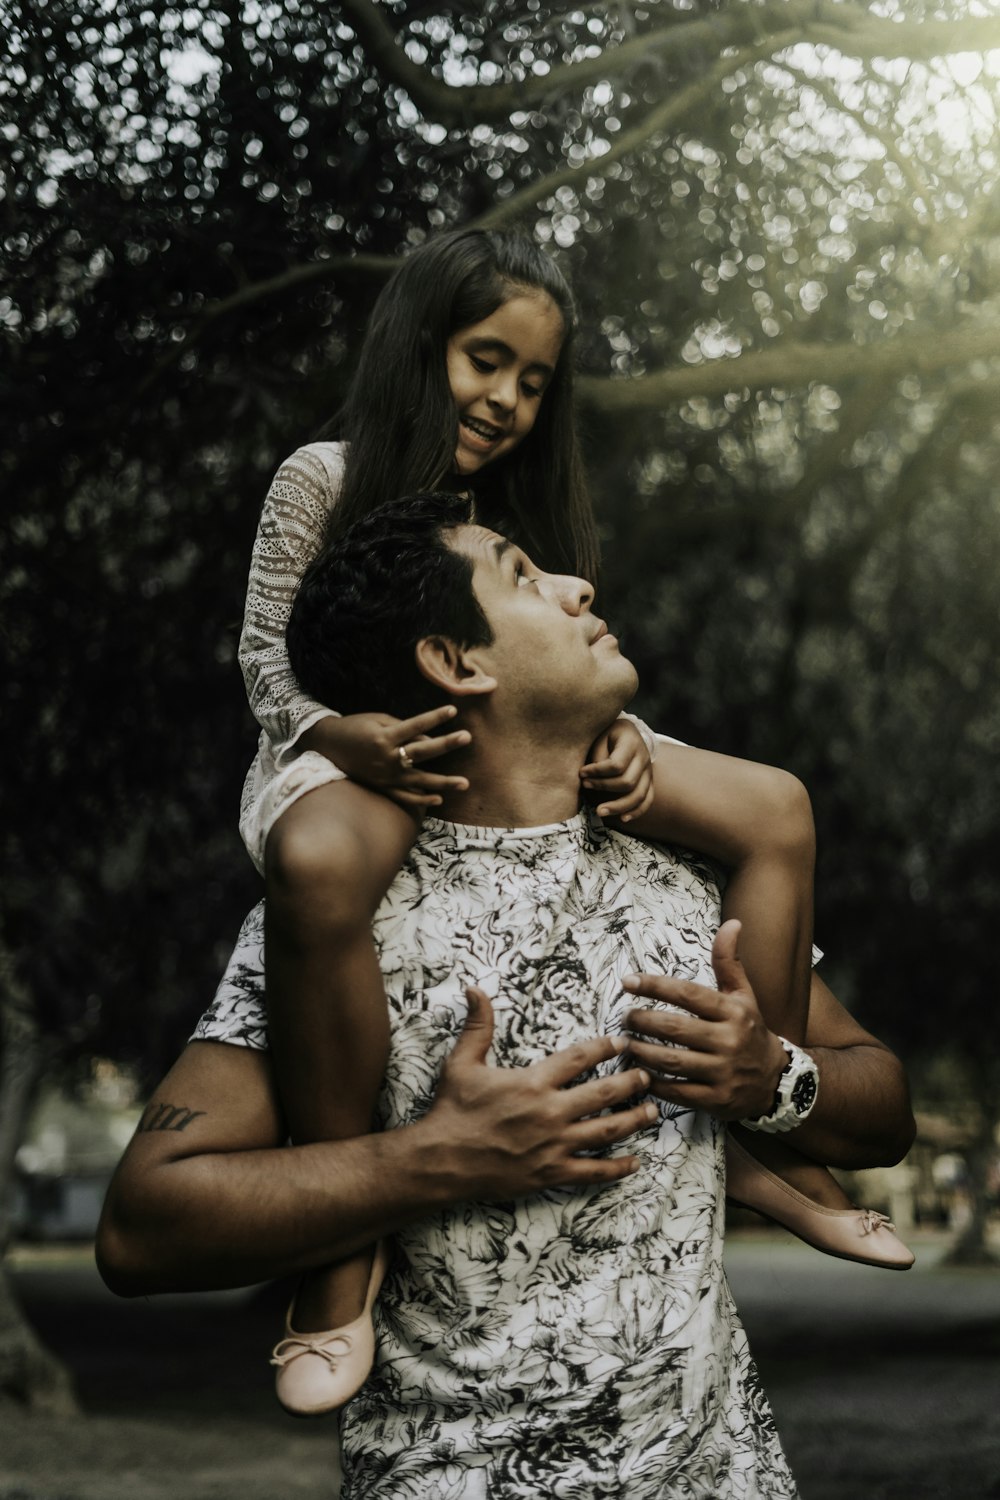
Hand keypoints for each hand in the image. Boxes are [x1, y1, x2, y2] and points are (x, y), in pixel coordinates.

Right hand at [302, 706, 471, 809]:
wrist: (328, 746)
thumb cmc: (355, 727)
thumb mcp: (377, 720)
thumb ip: (404, 729)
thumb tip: (430, 740)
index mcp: (384, 736)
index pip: (416, 725)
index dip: (435, 717)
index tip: (453, 710)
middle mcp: (386, 757)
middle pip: (422, 751)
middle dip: (447, 743)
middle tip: (467, 737)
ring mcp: (385, 775)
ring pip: (420, 780)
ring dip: (444, 782)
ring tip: (465, 783)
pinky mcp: (382, 787)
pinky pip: (404, 797)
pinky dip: (421, 800)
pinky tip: (438, 799)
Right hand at [424, 987, 657, 1195]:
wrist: (442, 1160)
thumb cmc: (452, 1110)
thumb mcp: (461, 1062)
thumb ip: (478, 1025)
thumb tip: (475, 988)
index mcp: (532, 1082)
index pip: (579, 1058)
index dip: (604, 1048)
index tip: (622, 1042)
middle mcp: (549, 1112)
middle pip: (603, 1093)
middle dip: (630, 1082)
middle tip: (647, 1074)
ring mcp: (553, 1145)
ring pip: (606, 1131)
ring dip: (633, 1120)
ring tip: (653, 1111)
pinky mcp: (551, 1173)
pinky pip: (592, 1171)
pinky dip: (616, 1168)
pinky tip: (634, 1162)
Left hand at [580, 719, 653, 822]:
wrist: (625, 731)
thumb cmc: (607, 734)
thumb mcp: (600, 736)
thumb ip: (598, 756)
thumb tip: (592, 779)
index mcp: (632, 743)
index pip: (616, 765)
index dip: (597, 772)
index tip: (581, 773)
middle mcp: (644, 757)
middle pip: (628, 782)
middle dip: (603, 788)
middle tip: (585, 786)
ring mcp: (649, 771)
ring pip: (639, 795)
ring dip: (618, 806)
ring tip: (599, 811)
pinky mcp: (649, 781)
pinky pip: (647, 800)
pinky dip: (636, 811)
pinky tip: (622, 818)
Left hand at [622, 920, 787, 1119]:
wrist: (775, 1081)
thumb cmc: (750, 1031)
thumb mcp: (743, 995)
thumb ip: (729, 961)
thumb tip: (731, 923)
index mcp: (733, 1012)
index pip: (688, 994)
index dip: (655, 986)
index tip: (628, 982)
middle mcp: (729, 1041)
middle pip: (675, 1029)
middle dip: (643, 1021)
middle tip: (625, 1017)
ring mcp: (722, 1073)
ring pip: (672, 1061)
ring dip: (642, 1052)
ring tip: (625, 1043)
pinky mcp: (716, 1100)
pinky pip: (677, 1092)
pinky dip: (654, 1083)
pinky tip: (639, 1073)